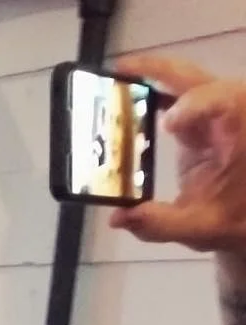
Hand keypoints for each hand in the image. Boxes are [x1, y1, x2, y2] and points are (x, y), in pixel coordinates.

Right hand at [108, 56, 245, 258]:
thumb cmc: (235, 220)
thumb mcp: (202, 229)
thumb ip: (161, 224)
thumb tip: (118, 217)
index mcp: (238, 132)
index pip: (221, 100)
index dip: (193, 105)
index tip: (166, 125)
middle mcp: (229, 116)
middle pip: (197, 78)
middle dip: (159, 70)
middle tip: (118, 72)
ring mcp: (214, 117)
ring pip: (187, 80)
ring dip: (152, 75)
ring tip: (116, 76)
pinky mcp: (201, 124)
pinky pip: (178, 97)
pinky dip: (153, 91)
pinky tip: (126, 95)